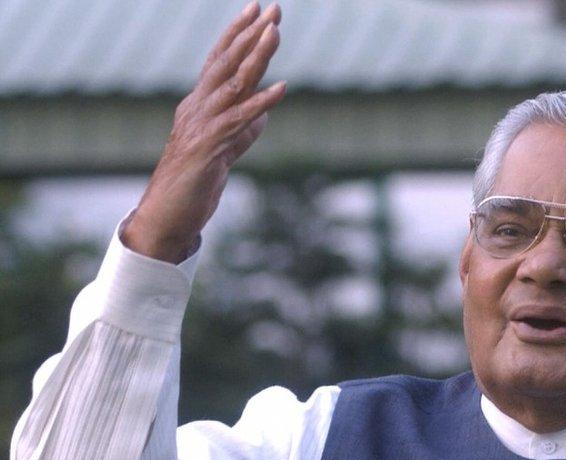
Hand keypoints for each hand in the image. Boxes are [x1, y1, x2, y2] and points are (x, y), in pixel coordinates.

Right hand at [122, 1, 285, 262]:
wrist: (166, 217)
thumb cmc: (193, 184)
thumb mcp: (224, 151)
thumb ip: (243, 130)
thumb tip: (263, 114)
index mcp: (199, 105)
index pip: (219, 61)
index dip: (237, 33)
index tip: (257, 9)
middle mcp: (197, 108)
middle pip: (226, 62)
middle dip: (251, 33)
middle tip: (273, 8)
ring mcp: (202, 126)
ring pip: (232, 83)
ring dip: (257, 57)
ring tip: (276, 33)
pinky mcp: (209, 148)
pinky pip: (239, 121)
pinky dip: (261, 104)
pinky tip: (281, 89)